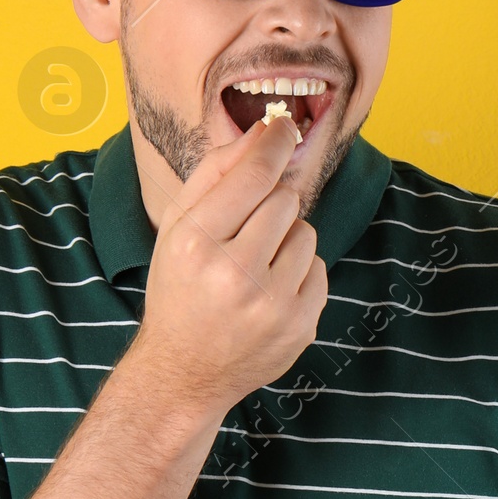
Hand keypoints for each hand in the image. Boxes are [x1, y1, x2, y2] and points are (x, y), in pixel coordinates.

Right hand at [131, 115, 328, 419]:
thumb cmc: (180, 289)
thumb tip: (263, 130)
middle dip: (271, 205)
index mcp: (196, 242)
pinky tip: (267, 294)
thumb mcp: (178, 228)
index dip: (275, 142)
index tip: (285, 127)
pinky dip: (298, 274)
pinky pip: (319, 269)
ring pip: (306, 232)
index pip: (254, 174)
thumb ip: (216, 173)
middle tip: (245, 233)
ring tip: (254, 268)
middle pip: (286, 199)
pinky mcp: (299, 326)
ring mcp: (271, 304)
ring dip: (286, 241)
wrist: (184, 372)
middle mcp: (234, 273)